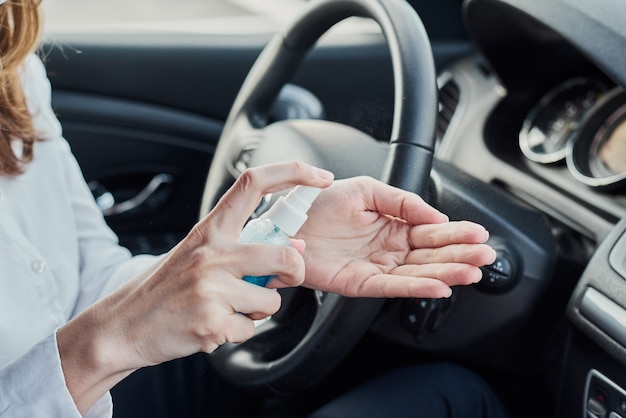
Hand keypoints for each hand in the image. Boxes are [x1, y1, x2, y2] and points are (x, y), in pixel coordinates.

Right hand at [57, 161, 333, 412]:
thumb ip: (244, 249)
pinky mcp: (211, 322)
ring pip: (271, 301)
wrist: (122, 325)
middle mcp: (212, 253)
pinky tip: (212, 327)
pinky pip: (250, 330)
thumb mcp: (199, 255)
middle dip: (295, 273)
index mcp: (210, 229)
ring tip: (227, 308)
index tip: (320, 176)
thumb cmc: (166, 289)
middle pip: (285, 255)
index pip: (254, 183)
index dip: (293, 172)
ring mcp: (211, 288)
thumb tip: (297, 246)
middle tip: (281, 280)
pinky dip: (238, 332)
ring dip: (257, 311)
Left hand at [296, 176, 495, 298]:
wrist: (287, 219)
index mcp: (393, 225)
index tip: (479, 234)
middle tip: (485, 256)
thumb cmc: (320, 202)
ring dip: (446, 272)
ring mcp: (376, 266)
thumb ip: (402, 201)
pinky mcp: (360, 282)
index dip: (456, 233)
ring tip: (471, 272)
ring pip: (418, 272)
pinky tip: (439, 286)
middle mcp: (389, 248)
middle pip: (431, 254)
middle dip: (460, 255)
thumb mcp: (367, 189)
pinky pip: (392, 286)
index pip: (432, 230)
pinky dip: (416, 287)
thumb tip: (436, 215)